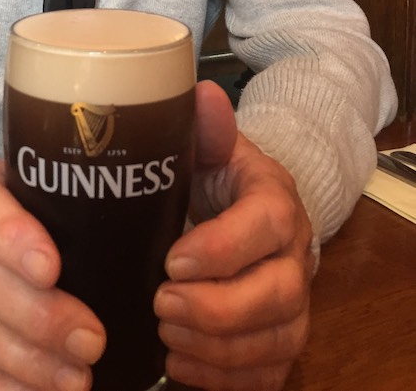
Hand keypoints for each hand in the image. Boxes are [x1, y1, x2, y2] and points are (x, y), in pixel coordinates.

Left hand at [155, 81, 313, 390]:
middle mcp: (294, 253)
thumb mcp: (208, 145)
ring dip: (218, 349)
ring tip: (165, 336)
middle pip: (277, 294)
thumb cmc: (215, 174)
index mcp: (275, 199)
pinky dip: (226, 378)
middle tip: (160, 304)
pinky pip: (269, 373)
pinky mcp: (280, 336)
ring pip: (275, 339)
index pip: (265, 225)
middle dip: (217, 309)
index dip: (223, 248)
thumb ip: (205, 127)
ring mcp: (293, 300)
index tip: (172, 260)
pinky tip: (182, 366)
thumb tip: (200, 93)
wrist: (242, 207)